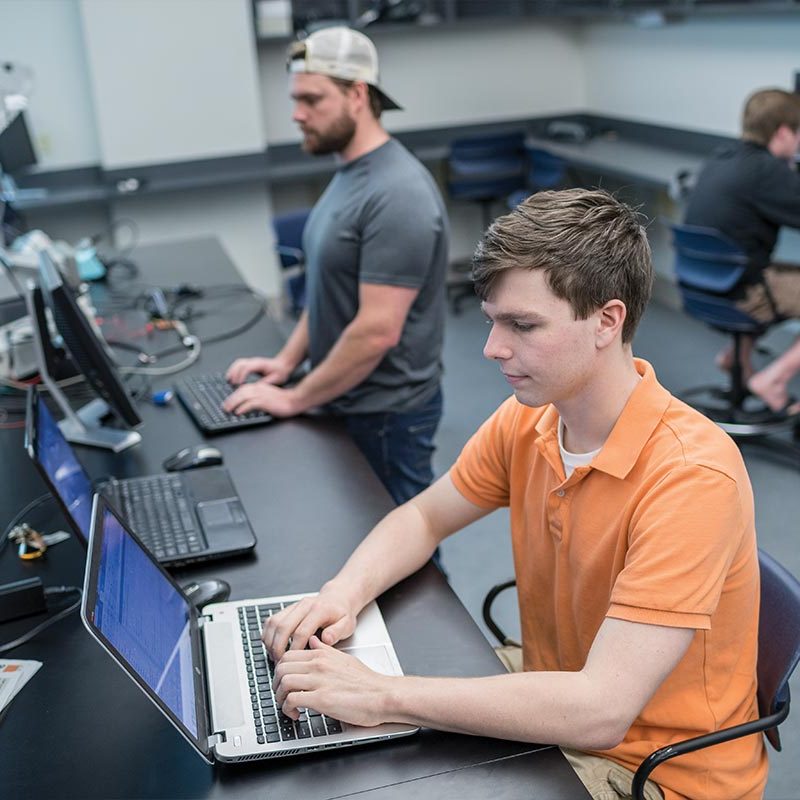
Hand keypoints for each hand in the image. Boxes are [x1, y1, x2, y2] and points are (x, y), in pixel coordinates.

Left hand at [221, 382, 301, 416]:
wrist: (295, 400)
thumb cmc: (284, 400)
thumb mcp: (268, 397)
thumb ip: (258, 398)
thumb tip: (247, 405)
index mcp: (260, 387)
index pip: (242, 389)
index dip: (233, 396)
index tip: (228, 402)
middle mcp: (259, 389)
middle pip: (240, 392)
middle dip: (230, 400)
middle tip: (224, 407)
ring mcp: (262, 395)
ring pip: (243, 397)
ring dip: (234, 403)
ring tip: (228, 410)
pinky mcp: (265, 402)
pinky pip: (251, 404)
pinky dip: (243, 408)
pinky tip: (239, 412)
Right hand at [225, 356, 291, 385]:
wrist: (283, 365)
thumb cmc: (281, 371)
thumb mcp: (275, 379)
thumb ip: (265, 383)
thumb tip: (255, 388)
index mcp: (260, 364)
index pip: (247, 368)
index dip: (242, 376)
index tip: (239, 384)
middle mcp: (255, 361)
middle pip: (240, 364)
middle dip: (234, 373)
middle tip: (231, 383)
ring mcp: (252, 362)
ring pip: (238, 363)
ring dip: (232, 371)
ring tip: (229, 381)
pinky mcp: (250, 364)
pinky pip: (239, 365)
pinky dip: (234, 370)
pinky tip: (232, 377)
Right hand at [262, 586, 357, 660]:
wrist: (337, 598)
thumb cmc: (341, 614)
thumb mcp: (347, 624)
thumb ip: (337, 632)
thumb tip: (326, 639)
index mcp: (319, 610)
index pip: (301, 631)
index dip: (295, 649)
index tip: (295, 662)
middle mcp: (304, 605)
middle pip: (283, 626)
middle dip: (278, 647)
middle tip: (280, 663)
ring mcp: (294, 606)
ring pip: (274, 622)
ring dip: (270, 641)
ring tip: (274, 656)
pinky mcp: (287, 609)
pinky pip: (271, 620)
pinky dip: (267, 634)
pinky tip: (271, 646)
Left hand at [273, 636, 393, 726]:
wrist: (382, 695)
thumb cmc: (367, 682)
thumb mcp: (344, 659)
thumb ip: (326, 650)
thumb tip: (314, 640)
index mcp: (322, 655)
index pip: (288, 656)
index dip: (280, 670)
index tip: (283, 681)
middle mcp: (318, 665)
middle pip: (281, 668)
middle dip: (275, 684)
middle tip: (281, 695)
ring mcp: (319, 681)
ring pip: (284, 683)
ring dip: (280, 698)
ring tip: (287, 707)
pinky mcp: (322, 699)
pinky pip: (293, 700)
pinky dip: (288, 709)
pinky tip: (296, 715)